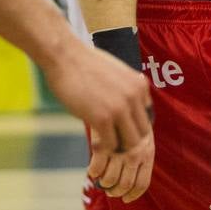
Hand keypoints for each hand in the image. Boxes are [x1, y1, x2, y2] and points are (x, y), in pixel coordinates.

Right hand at [42, 43, 153, 199]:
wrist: (64, 56)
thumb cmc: (84, 63)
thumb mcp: (117, 72)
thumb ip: (127, 89)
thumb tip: (129, 105)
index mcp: (140, 85)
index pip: (146, 118)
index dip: (133, 129)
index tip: (121, 135)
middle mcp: (134, 97)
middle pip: (141, 133)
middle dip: (128, 143)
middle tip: (114, 149)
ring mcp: (120, 109)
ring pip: (129, 143)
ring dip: (118, 150)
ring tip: (107, 154)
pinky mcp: (102, 118)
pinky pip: (111, 145)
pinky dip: (104, 151)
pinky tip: (95, 150)